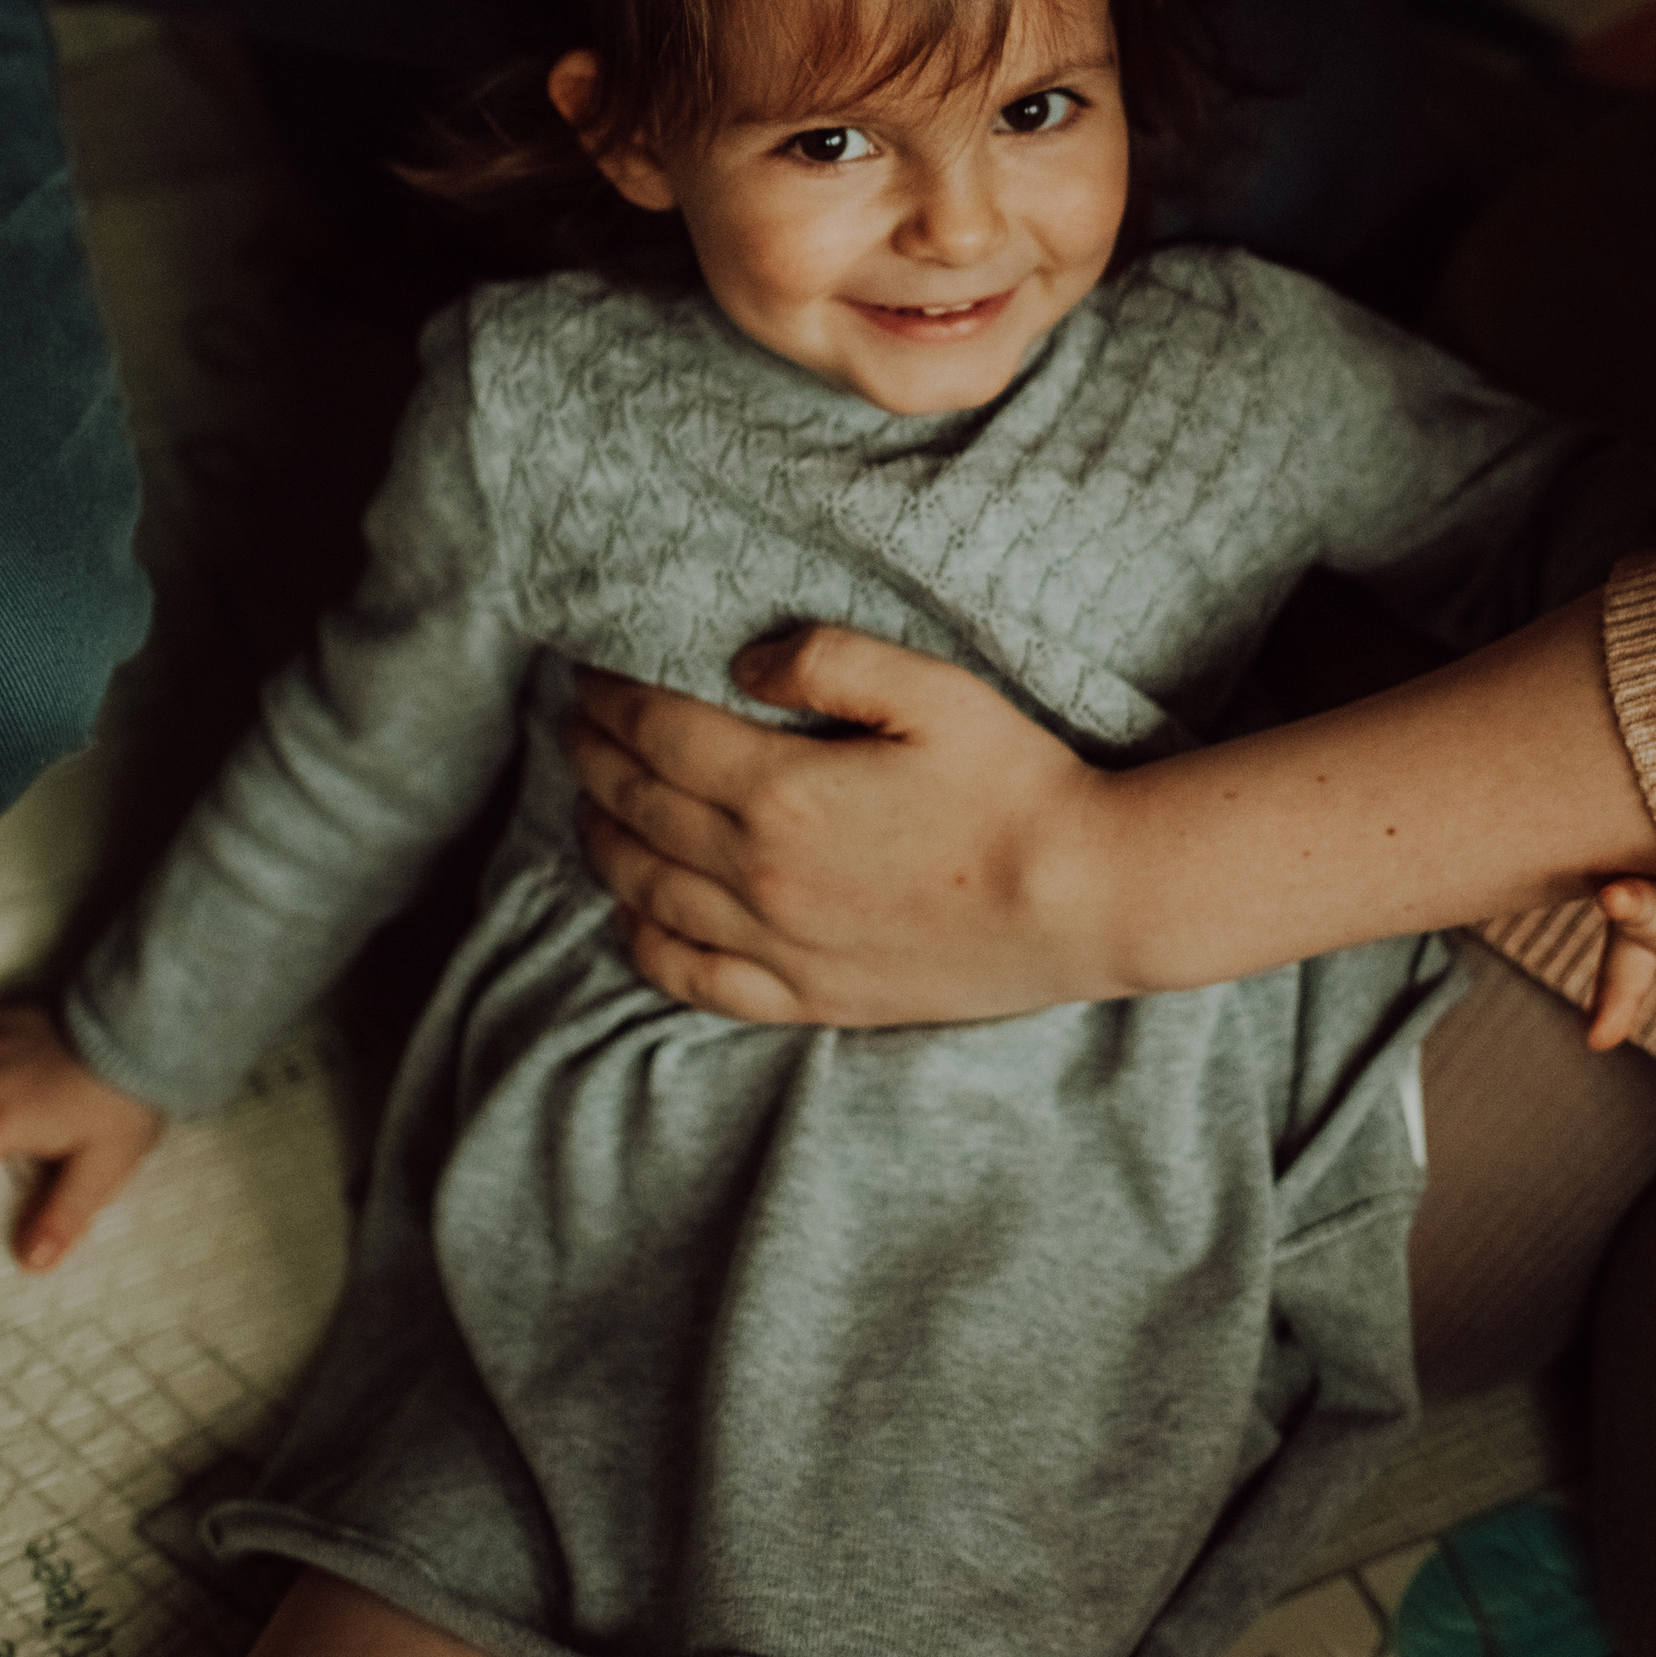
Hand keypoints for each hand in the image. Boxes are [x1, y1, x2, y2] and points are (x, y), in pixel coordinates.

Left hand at [570, 629, 1120, 1025]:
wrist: (1079, 901)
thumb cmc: (1014, 783)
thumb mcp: (932, 689)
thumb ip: (827, 659)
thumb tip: (739, 662)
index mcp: (782, 792)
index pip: (657, 735)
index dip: (612, 701)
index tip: (590, 676)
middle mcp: (759, 875)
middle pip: (638, 810)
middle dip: (594, 760)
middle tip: (575, 726)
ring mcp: (778, 945)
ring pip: (648, 893)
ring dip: (602, 842)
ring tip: (589, 804)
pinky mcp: (806, 997)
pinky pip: (692, 978)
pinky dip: (644, 943)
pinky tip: (632, 916)